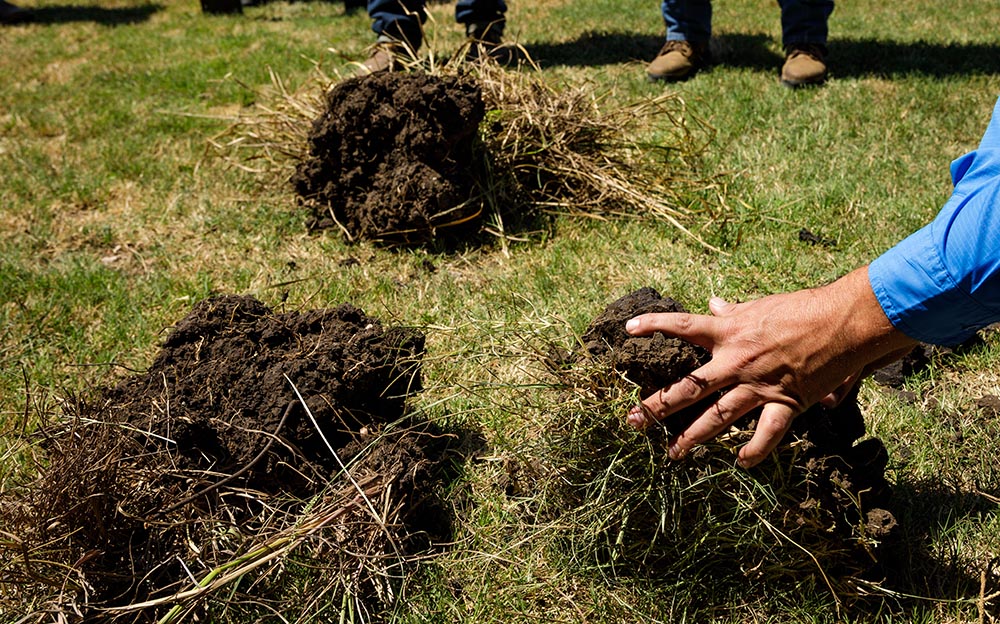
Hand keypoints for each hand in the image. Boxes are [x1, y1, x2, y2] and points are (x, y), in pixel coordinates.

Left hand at [624, 267, 917, 467]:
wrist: (844, 320)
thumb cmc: (802, 308)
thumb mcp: (760, 306)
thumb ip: (733, 312)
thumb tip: (713, 303)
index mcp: (729, 332)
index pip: (682, 326)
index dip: (653, 325)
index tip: (628, 329)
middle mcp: (737, 361)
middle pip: (689, 386)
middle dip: (659, 405)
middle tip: (634, 420)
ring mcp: (759, 385)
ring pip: (719, 416)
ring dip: (694, 437)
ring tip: (672, 453)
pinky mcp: (787, 401)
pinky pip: (767, 433)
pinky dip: (755, 450)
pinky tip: (740, 463)